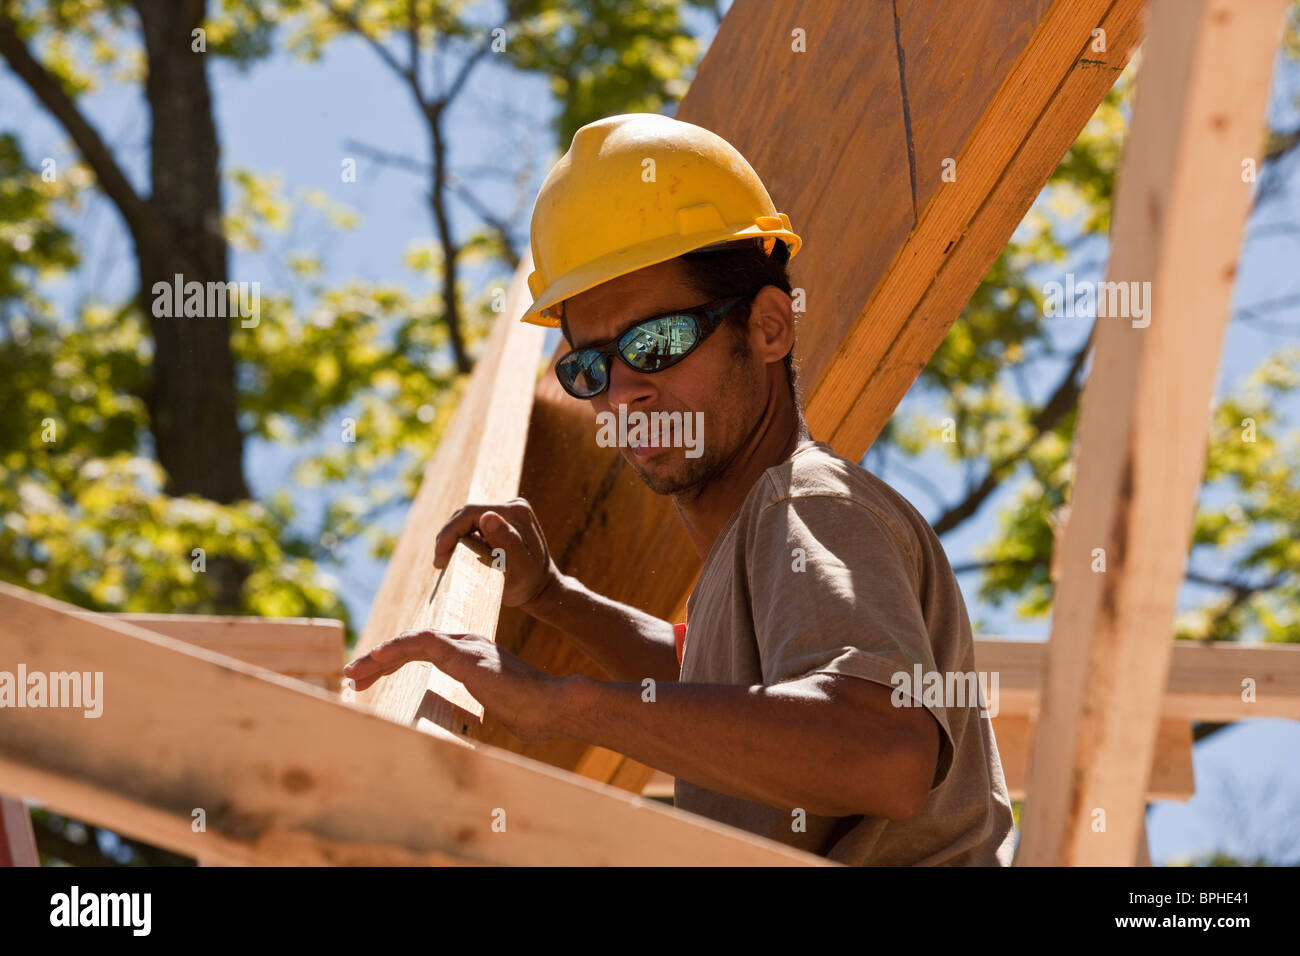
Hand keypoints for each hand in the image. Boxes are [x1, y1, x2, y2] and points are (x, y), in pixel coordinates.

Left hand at [344, 629, 563, 741]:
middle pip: (413, 645)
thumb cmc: (537, 715)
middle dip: (379, 660)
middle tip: (352, 675)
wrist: (555, 707)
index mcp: (474, 656)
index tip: (368, 681)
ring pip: (411, 641)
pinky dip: (396, 649)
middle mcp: (469, 644)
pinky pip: (422, 643)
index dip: (394, 663)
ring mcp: (467, 646)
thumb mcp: (505, 710)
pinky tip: (375, 658)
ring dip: (378, 657)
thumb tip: (492, 730)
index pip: (425, 651)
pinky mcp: (464, 654)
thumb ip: (494, 710)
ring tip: (353, 673)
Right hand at [434, 498, 560, 610]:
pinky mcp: (501, 522)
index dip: (450, 532)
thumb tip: (487, 516)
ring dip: (453, 539)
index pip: (470, 513)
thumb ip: (506, 541)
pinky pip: (474, 527)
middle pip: (467, 515)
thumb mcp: (520, 567)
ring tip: (443, 562)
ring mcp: (507, 513)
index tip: (440, 556)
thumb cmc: (530, 583)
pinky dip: (462, 541)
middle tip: (439, 563)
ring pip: (468, 521)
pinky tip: (455, 557)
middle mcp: (511, 507)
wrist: (542, 589)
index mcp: (515, 512)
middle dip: (449, 537)